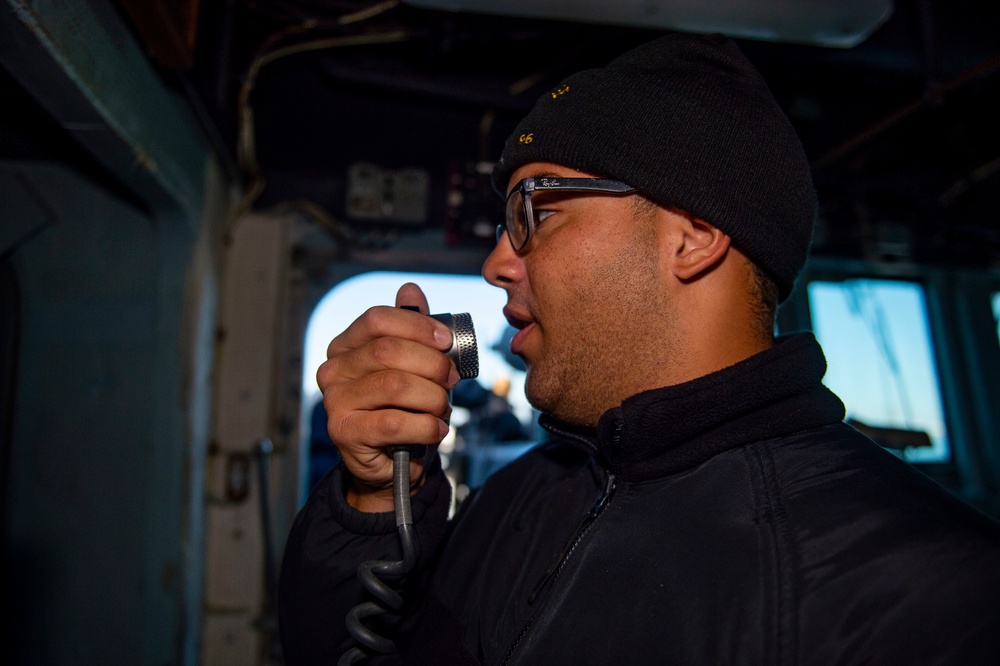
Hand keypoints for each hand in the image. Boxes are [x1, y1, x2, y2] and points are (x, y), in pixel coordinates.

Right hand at [316, 283, 459, 511]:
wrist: (391, 463)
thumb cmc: (402, 408)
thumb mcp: (411, 365)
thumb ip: (410, 330)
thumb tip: (410, 290)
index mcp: (346, 345)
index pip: (377, 319)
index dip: (417, 326)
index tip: (446, 341)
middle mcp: (333, 369)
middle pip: (387, 351)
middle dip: (431, 364)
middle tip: (452, 379)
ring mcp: (334, 401)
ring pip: (394, 385)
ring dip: (432, 397)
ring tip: (443, 407)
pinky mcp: (344, 432)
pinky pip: (393, 423)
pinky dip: (425, 426)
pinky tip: (437, 428)